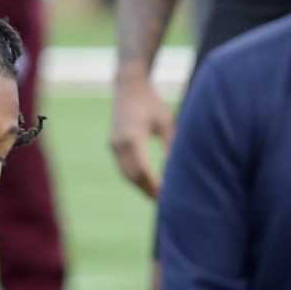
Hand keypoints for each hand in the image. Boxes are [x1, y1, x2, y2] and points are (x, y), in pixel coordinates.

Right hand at [108, 71, 174, 198]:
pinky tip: (147, 183)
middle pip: (132, 176)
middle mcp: (119, 144)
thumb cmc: (152, 102)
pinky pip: (123, 168)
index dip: (154, 185)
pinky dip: (134, 178)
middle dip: (147, 190)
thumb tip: (178, 169)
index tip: (167, 195)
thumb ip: (171, 144)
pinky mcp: (112, 145)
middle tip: (164, 202)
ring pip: (126, 174)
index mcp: (132, 137)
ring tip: (156, 196)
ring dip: (140, 186)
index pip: (143, 170)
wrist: (128, 86)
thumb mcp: (166, 121)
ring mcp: (113, 145)